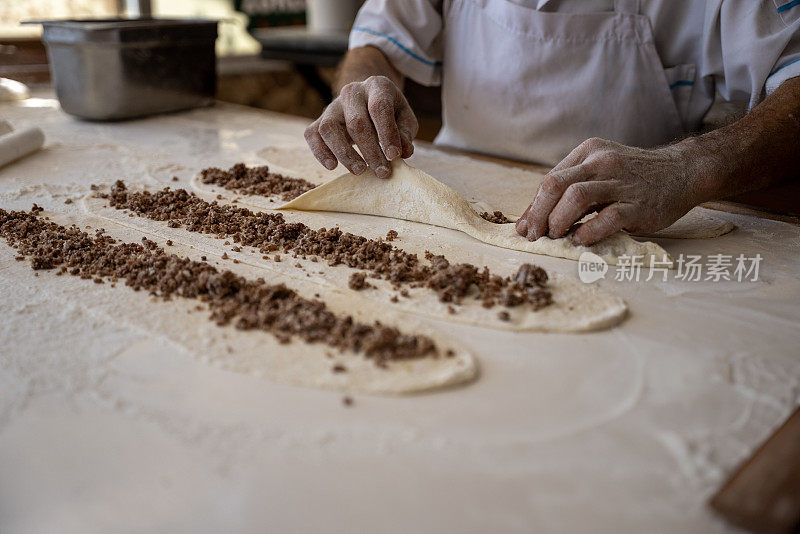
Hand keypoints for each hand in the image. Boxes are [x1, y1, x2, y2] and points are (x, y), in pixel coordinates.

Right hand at [304, 75, 417, 178]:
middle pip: (356, 122)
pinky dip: (320, 152)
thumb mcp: (404, 118)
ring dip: (345, 153)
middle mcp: (351, 92)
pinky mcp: (320, 119)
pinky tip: (332, 166)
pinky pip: (312, 134)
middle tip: (382, 172)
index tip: (395, 156)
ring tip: (360, 171)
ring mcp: (333, 105)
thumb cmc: (390, 113)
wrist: (367, 100)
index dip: (387, 133)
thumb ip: (405, 133)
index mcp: (376, 85)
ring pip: (329, 128)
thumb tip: (404, 152)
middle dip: (370, 151)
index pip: (379, 107)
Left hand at [515, 137, 708, 245]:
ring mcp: (621, 183)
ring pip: (576, 197)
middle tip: (534, 235)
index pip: (550, 180)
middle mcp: (602, 163)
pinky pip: (607, 218)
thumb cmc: (635, 177)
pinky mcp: (638, 205)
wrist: (683, 172)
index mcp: (588, 153)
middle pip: (555, 185)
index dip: (533, 207)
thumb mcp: (601, 171)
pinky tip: (581, 240)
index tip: (525, 228)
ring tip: (555, 236)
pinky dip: (588, 232)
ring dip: (558, 221)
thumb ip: (571, 190)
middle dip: (538, 214)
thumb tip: (532, 221)